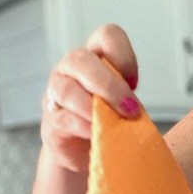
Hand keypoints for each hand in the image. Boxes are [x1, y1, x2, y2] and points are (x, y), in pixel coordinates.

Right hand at [40, 24, 140, 171]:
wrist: (88, 158)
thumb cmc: (111, 125)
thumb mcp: (127, 106)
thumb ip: (132, 100)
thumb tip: (141, 109)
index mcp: (96, 59)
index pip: (107, 36)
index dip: (123, 55)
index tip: (134, 84)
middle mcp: (72, 70)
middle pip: (81, 59)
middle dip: (109, 85)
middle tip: (130, 109)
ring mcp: (56, 95)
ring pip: (66, 89)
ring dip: (92, 107)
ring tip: (112, 123)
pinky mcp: (51, 123)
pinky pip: (63, 118)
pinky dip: (82, 126)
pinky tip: (95, 133)